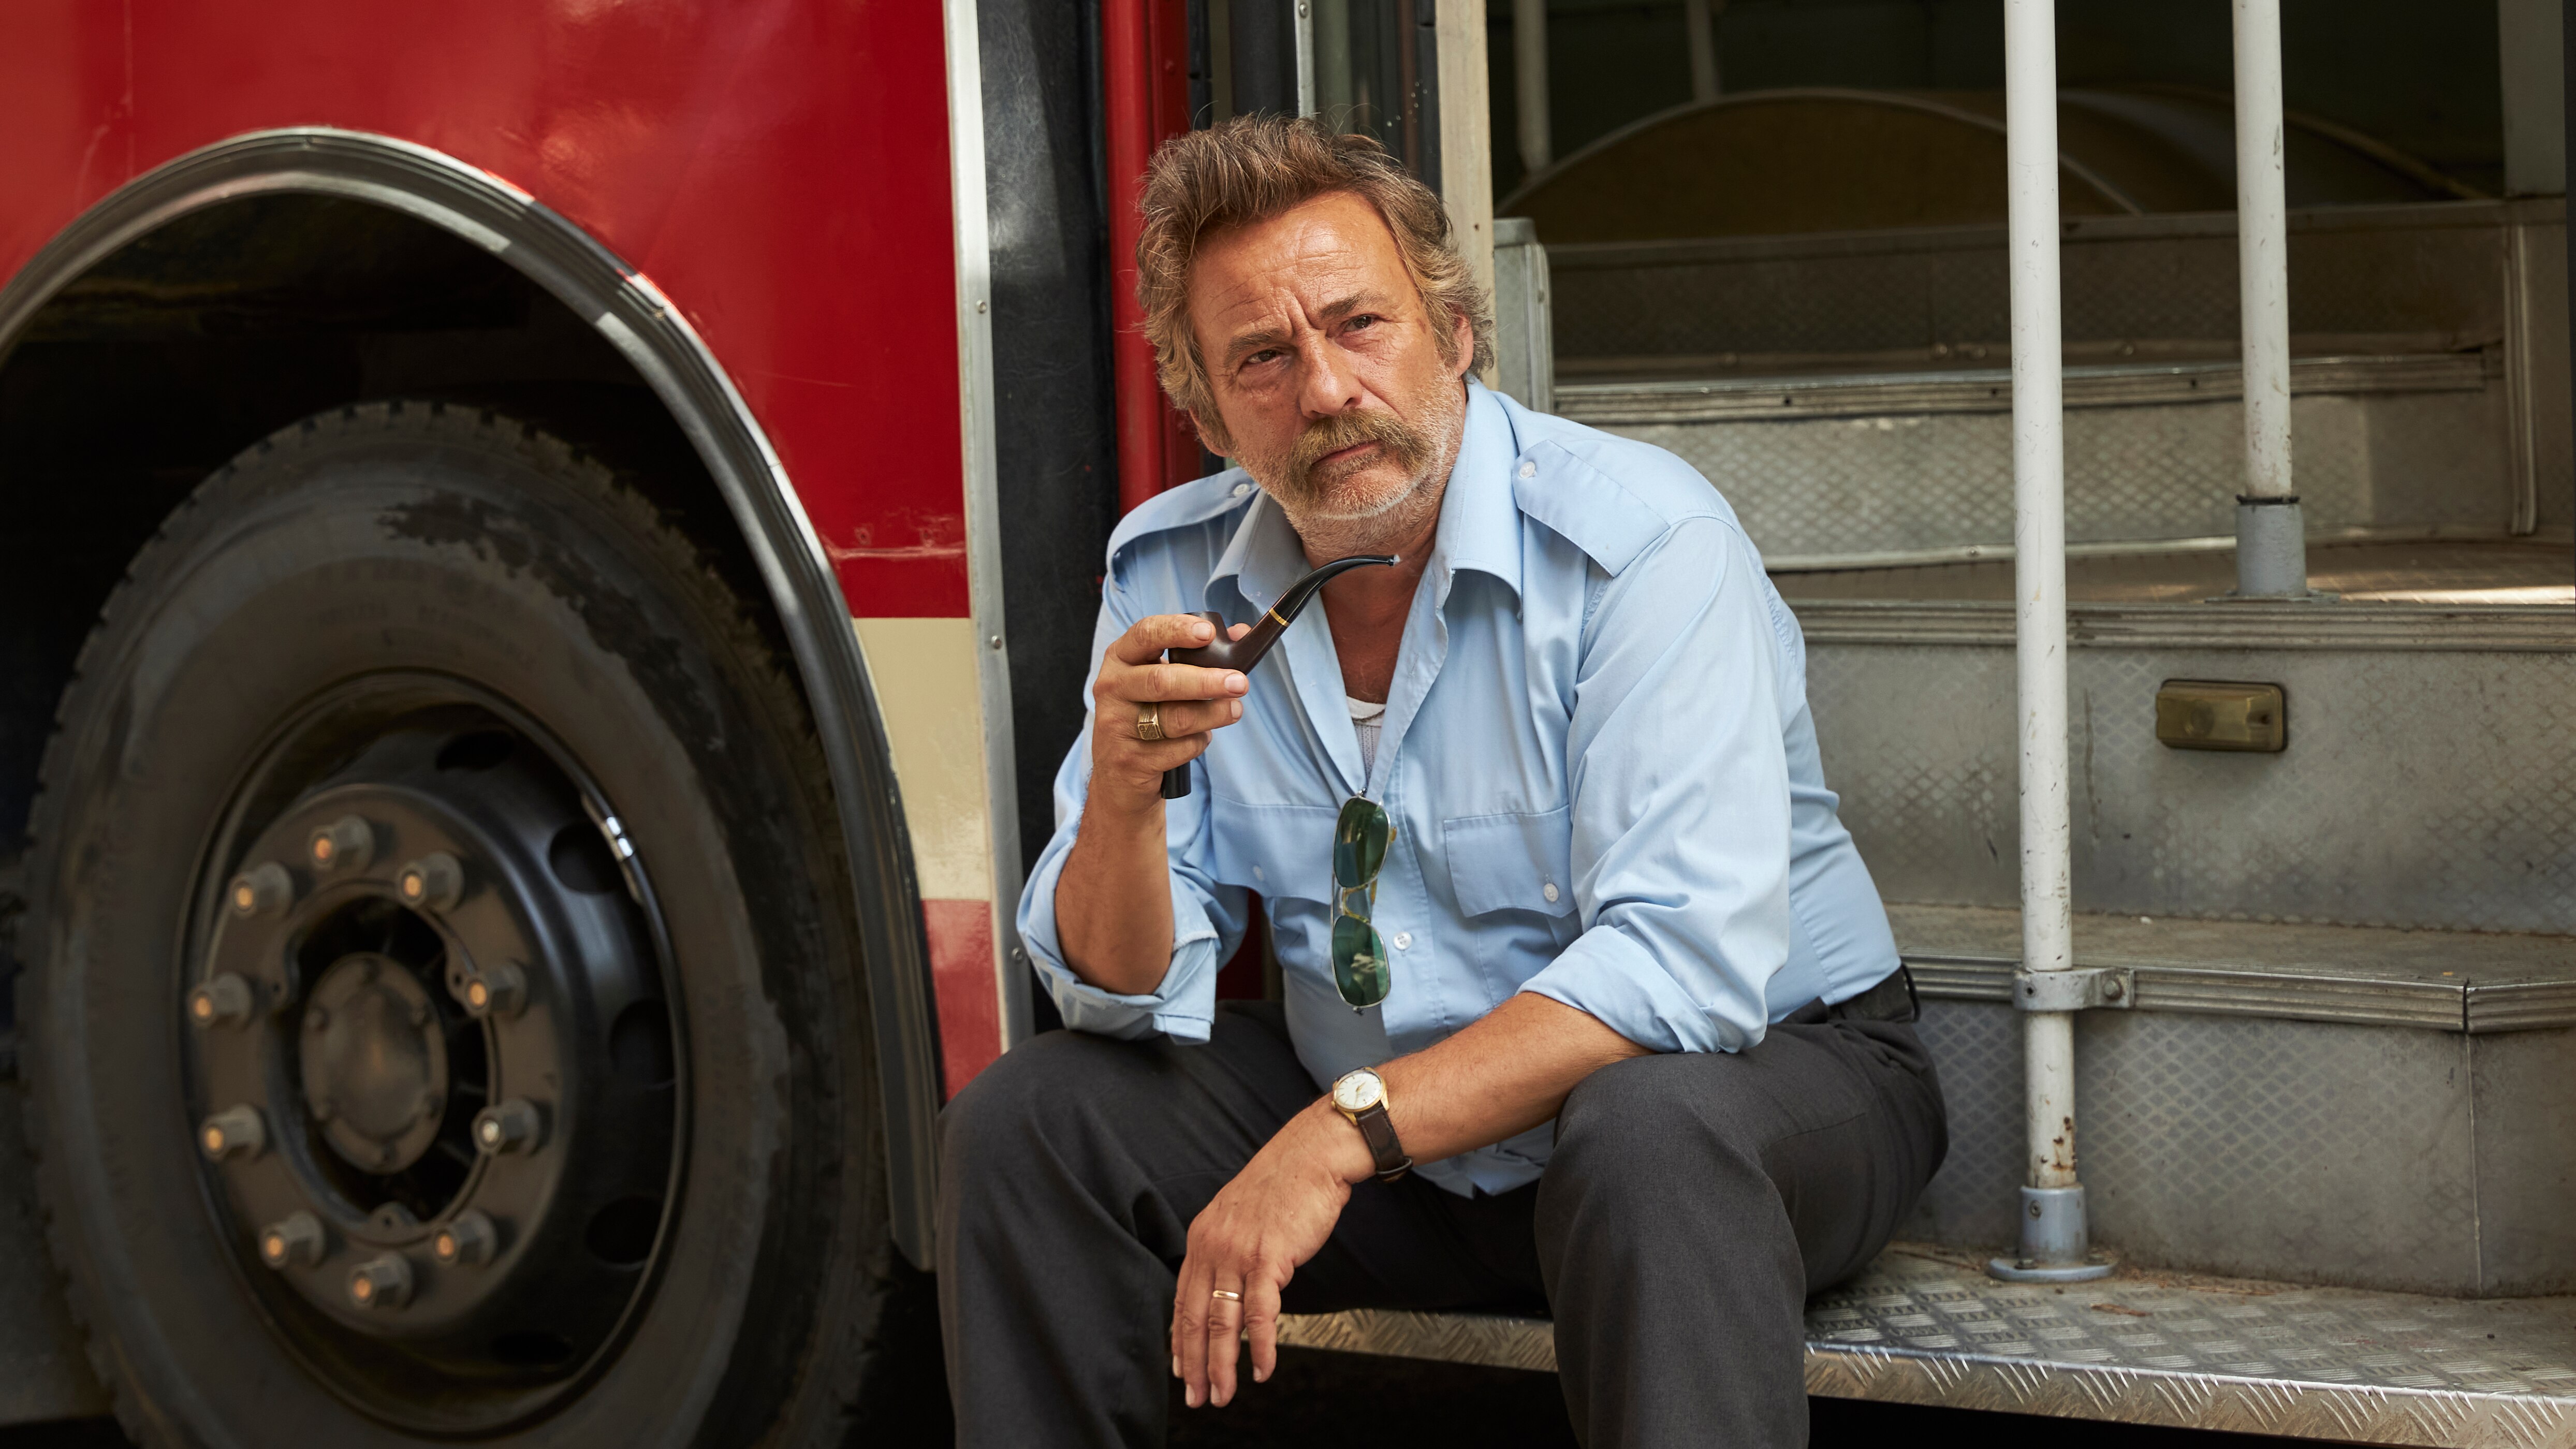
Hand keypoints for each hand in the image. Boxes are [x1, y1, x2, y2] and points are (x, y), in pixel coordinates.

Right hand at [1088, 614, 1253, 806]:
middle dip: (1206, 681)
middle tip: (1239, 682)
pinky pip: (1179, 749)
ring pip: (1175, 718)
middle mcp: (1112, 688)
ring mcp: (1118, 726)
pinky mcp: (1132, 760)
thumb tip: (1239, 634)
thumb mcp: (1157, 676)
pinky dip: (1199, 742)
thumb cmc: (1145, 711)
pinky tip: (1200, 737)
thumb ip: (1195, 654)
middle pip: (1162, 681)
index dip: (1176, 630)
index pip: (1145, 634)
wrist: (1114, 773)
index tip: (1207, 633)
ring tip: (1234, 709)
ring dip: (1213, 714)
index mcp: (1120, 658)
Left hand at [1171, 1102, 1374, 1408]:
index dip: (1180, 1340)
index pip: (1182, 1300)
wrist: (1312, 1156)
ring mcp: (1238, 1253)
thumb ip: (1228, 1251)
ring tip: (1224, 1394)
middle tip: (1196, 1397)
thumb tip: (1228, 1289)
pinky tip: (1262, 1369)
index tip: (1181, 1370)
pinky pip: (1260, 1314)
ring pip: (1223, 1322)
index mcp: (1202, 1237)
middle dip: (1194, 1365)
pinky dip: (1260, 1347)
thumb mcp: (1240, 1217)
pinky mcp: (1269, 1258)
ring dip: (1222, 1365)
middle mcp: (1213, 1246)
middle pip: (1195, 1318)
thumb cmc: (1284, 1186)